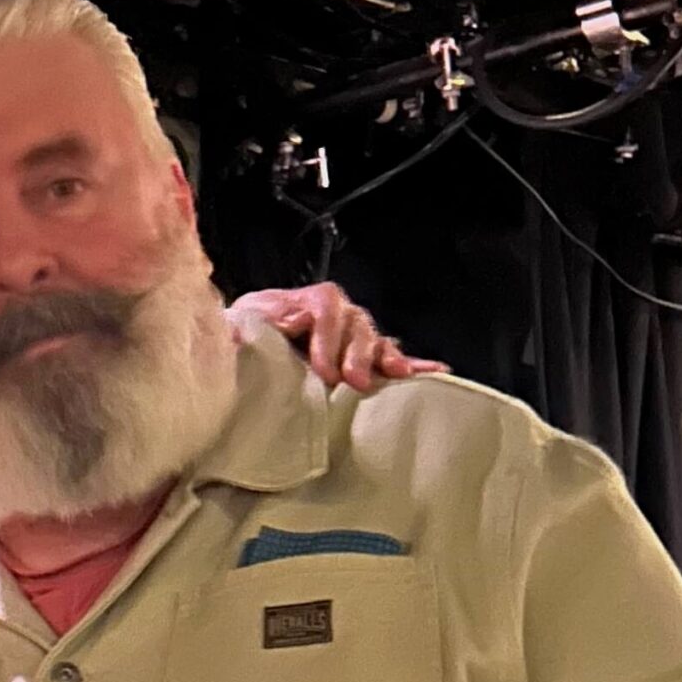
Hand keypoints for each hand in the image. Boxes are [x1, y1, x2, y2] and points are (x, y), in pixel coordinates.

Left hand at [231, 284, 446, 392]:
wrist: (247, 349)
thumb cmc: (246, 335)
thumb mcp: (245, 321)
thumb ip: (264, 318)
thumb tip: (295, 317)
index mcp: (305, 301)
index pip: (325, 308)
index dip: (328, 338)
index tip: (323, 370)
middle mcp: (334, 313)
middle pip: (355, 323)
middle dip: (357, 352)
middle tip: (353, 381)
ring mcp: (351, 335)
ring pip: (375, 339)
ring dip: (386, 356)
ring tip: (395, 373)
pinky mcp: (362, 357)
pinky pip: (391, 356)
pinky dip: (413, 363)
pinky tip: (435, 371)